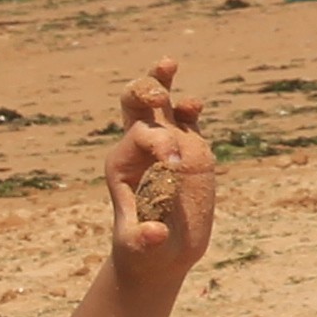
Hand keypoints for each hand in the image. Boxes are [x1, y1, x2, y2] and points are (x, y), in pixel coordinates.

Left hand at [104, 64, 214, 286]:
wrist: (160, 254)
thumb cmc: (143, 251)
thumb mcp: (139, 247)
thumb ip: (145, 238)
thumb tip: (157, 235)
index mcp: (123, 164)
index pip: (141, 138)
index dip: (161, 143)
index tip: (176, 165)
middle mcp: (140, 147)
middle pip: (134, 105)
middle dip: (143, 91)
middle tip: (156, 95)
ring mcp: (165, 143)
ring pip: (160, 103)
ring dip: (162, 81)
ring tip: (168, 62)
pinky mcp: (187, 148)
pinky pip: (187, 121)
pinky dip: (190, 108)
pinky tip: (194, 104)